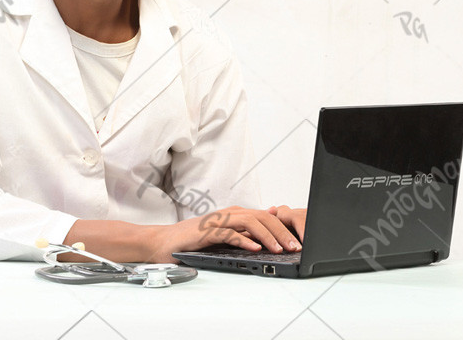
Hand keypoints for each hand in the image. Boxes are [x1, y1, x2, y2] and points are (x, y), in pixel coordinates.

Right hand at [147, 205, 303, 263]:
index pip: (266, 217)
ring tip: (279, 249)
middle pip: (262, 217)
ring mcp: (217, 221)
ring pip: (249, 222)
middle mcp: (228, 214)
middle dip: (281, 232)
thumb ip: (246, 229)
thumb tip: (272, 218)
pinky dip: (244, 241)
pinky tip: (255, 249)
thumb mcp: (226, 234)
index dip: (283, 228)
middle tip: (295, 247)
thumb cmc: (194, 241)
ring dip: (267, 236)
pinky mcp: (206, 231)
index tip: (298, 242)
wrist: (164, 242)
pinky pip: (229, 233)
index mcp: (235, 214)